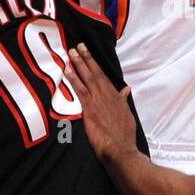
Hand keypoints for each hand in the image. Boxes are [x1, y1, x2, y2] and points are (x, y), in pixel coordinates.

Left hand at [65, 43, 137, 161]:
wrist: (121, 149)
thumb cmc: (124, 137)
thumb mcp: (127, 115)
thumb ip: (123, 100)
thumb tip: (127, 89)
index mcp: (116, 97)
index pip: (104, 77)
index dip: (96, 65)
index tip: (89, 54)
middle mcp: (108, 95)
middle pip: (95, 73)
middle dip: (86, 58)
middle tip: (78, 46)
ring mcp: (98, 101)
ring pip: (88, 78)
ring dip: (79, 64)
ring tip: (71, 52)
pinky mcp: (90, 108)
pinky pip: (80, 90)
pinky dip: (74, 79)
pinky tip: (67, 70)